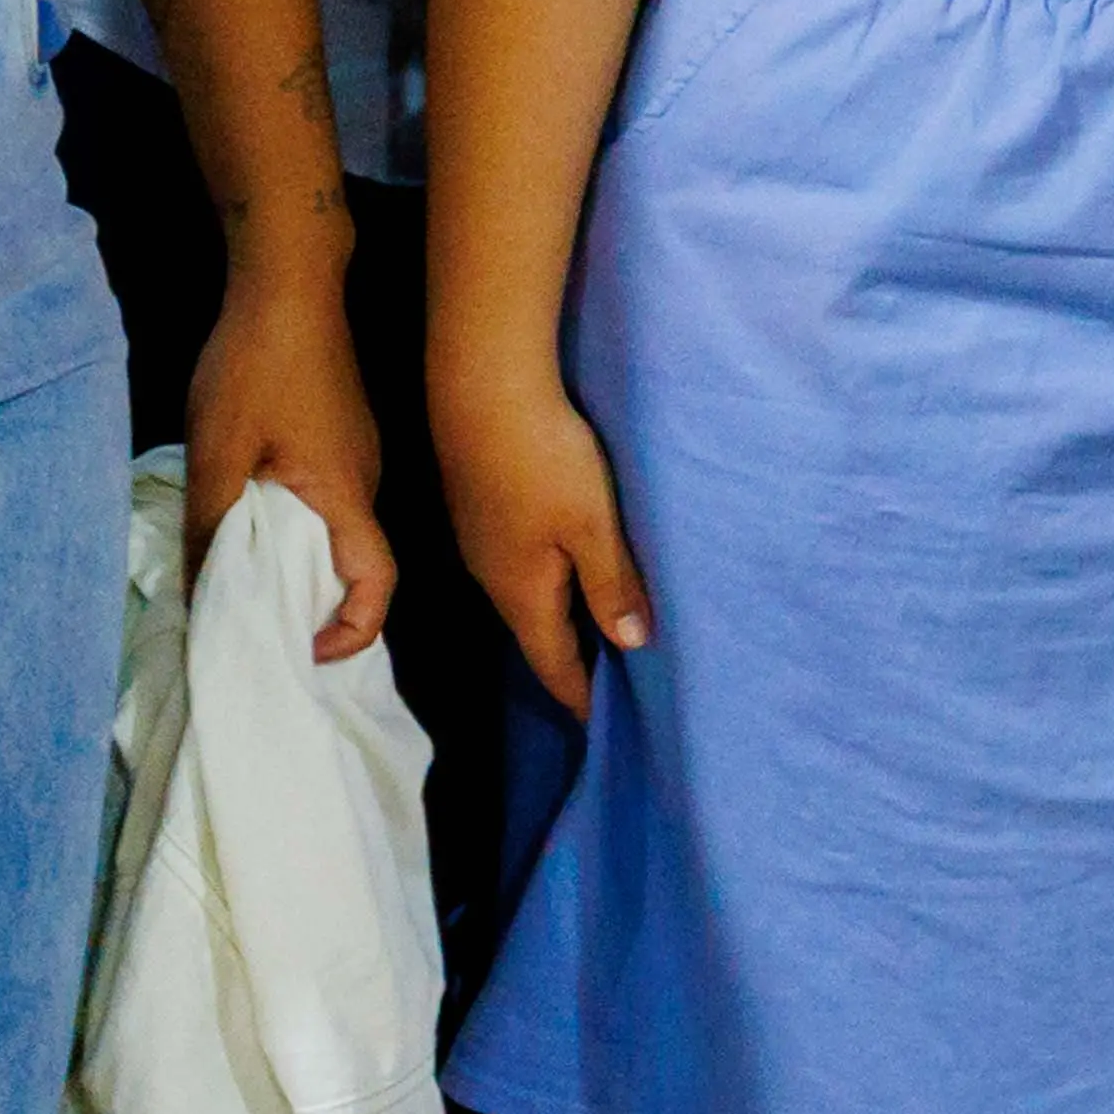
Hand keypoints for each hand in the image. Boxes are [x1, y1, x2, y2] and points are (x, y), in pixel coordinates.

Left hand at [178, 214, 400, 665]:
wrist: (290, 280)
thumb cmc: (255, 364)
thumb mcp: (216, 451)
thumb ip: (208, 527)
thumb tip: (196, 596)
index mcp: (343, 494)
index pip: (376, 584)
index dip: (352, 631)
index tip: (305, 651)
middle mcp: (364, 483)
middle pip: (355, 567)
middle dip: (314, 609)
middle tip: (257, 628)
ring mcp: (359, 457)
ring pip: (338, 534)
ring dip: (299, 566)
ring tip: (243, 579)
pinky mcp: (344, 438)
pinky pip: (329, 503)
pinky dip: (297, 529)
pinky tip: (251, 519)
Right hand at [435, 364, 657, 713]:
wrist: (481, 387)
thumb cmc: (543, 458)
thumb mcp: (592, 525)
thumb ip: (611, 584)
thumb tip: (631, 645)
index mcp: (521, 591)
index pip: (552, 662)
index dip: (579, 695)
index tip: (601, 725)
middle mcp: (493, 577)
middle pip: (537, 634)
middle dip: (573, 662)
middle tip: (612, 688)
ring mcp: (482, 542)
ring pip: (528, 598)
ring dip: (562, 620)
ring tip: (599, 636)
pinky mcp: (482, 510)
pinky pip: (521, 566)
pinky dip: (551, 584)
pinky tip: (571, 573)